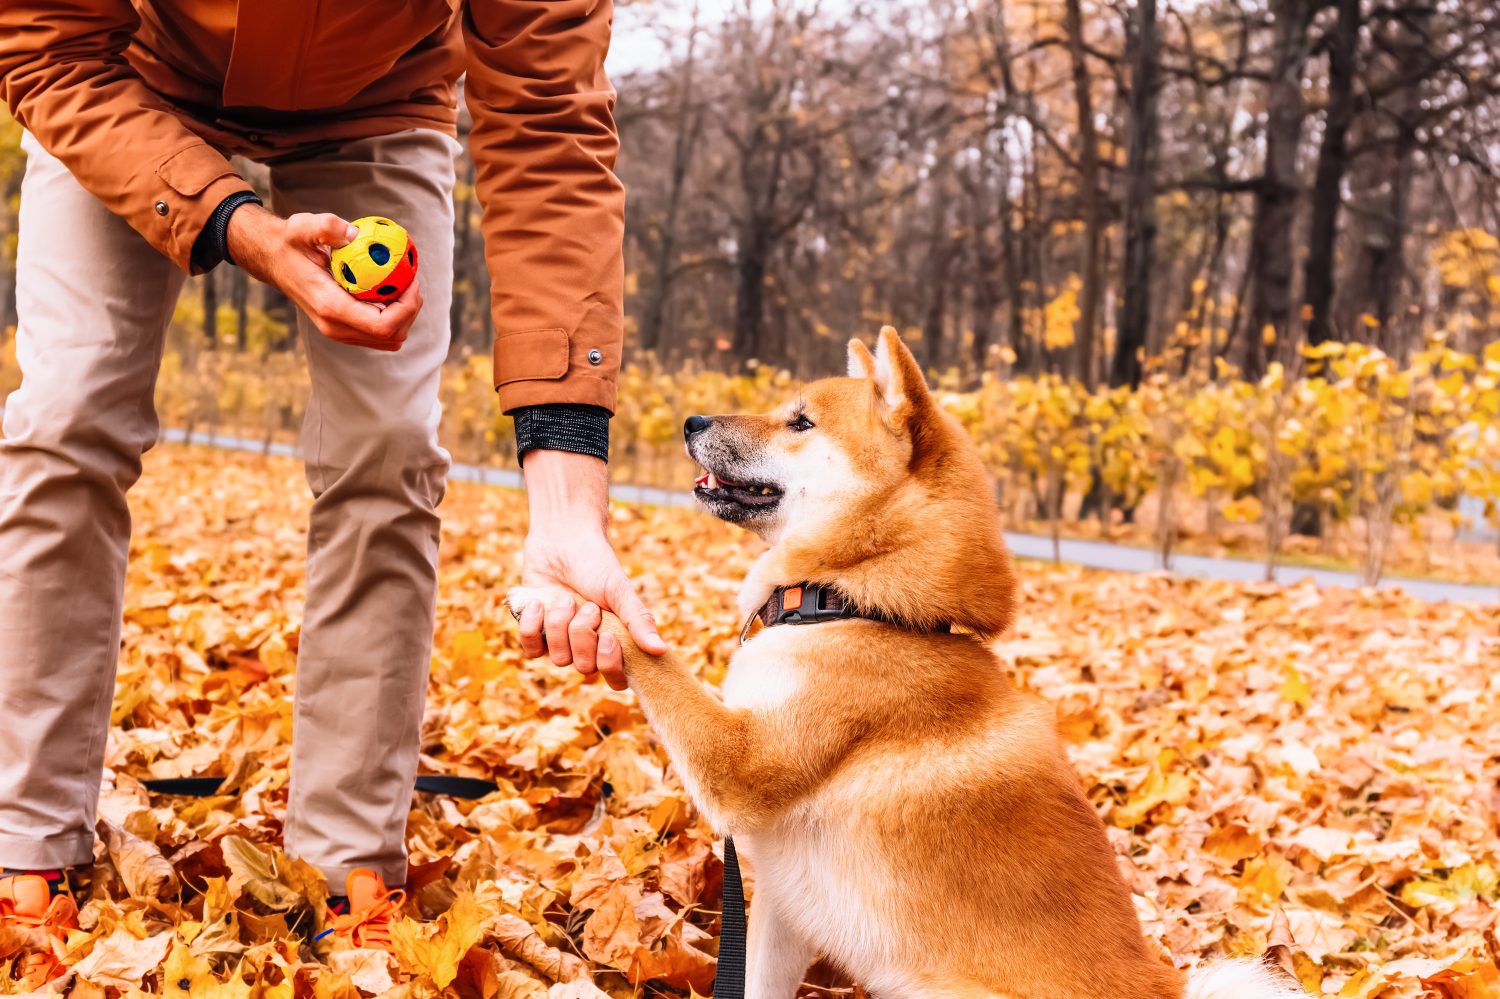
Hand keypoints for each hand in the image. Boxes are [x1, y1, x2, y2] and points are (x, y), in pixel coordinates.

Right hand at [226, 205, 422, 351]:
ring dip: (404, 315)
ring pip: (388, 339)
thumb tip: (355, 234)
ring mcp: (339, 332)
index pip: (381, 325)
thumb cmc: (291, 242)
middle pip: (391, 336)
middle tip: (411, 281)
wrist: (273, 259)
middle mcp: (335, 327)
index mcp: (330, 308)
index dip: (406, 308)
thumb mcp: (303, 226)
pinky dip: (393, 316)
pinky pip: (379, 333)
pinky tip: (390, 290)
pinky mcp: (343, 329)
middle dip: (410, 311)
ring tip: (403, 286)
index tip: (411, 281)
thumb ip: (327, 227)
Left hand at [515, 450, 666, 688]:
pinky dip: (533, 626)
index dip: (610, 666)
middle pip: (584, 668)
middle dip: (582, 634)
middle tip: (587, 606)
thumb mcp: (619, 590)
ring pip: (558, 659)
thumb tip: (660, 650)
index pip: (616, 679)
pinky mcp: (535, 633)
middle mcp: (587, 647)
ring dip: (559, 625)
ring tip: (564, 598)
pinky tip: (539, 603)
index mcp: (613, 641)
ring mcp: (560, 642)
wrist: (561, 539)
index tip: (608, 637)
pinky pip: (530, 649)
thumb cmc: (596, 564)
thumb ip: (638, 620)